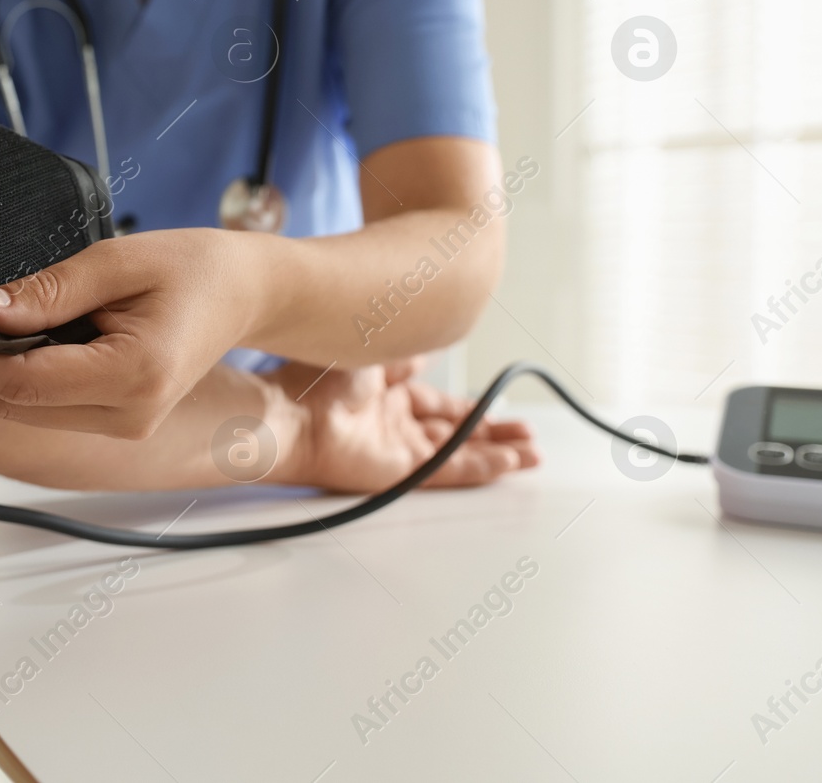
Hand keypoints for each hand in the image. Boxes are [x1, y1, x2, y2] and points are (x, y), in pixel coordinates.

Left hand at [0, 229, 256, 439]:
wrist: (244, 293)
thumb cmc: (192, 267)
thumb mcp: (115, 261)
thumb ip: (45, 291)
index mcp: (133, 376)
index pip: (18, 382)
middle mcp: (129, 418)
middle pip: (11, 403)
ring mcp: (126, 429)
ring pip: (24, 410)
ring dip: (7, 367)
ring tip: (41, 312)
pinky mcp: (119, 426)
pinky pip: (48, 407)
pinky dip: (33, 373)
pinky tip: (55, 334)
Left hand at [267, 361, 538, 491]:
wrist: (290, 413)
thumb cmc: (314, 379)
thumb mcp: (372, 350)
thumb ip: (405, 355)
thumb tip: (428, 349)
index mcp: (384, 393)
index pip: (435, 402)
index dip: (467, 406)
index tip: (496, 404)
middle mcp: (393, 422)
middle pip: (454, 430)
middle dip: (492, 433)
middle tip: (525, 436)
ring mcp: (397, 448)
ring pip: (458, 453)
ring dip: (496, 453)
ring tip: (531, 455)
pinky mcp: (400, 472)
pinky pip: (449, 471)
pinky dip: (482, 466)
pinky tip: (509, 464)